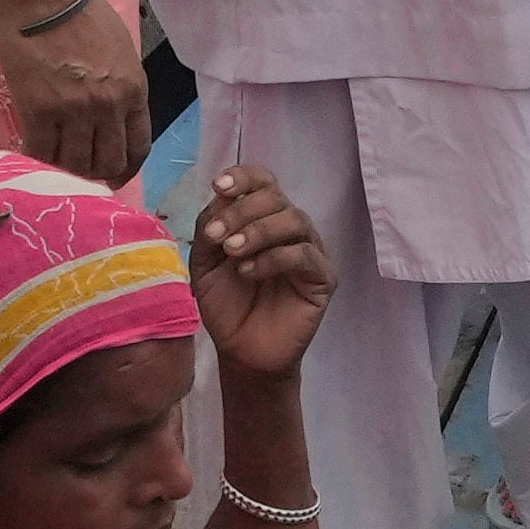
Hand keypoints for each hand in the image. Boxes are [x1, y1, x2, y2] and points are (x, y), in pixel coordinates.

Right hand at [0, 0, 147, 182]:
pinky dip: (37, 160)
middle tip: (79, 169)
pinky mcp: (39, 111)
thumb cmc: (82, 13)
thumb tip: (113, 115)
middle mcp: (109, 107)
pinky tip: (31, 155)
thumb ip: (122, 86)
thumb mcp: (121, 51)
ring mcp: (74, 112)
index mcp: (134, 90)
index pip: (139, 147)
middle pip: (108, 162)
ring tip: (54, 162)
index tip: (114, 176)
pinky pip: (41, 153)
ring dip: (65, 169)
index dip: (127, 169)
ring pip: (75, 164)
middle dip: (96, 172)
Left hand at [182, 162, 331, 377]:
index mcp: (262, 219)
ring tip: (233, 253)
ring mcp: (310, 251)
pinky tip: (249, 273)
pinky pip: (305, 254)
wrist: (242, 351)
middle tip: (218, 236)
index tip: (219, 186)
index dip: (244, 177)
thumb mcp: (205, 262)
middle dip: (242, 210)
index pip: (262, 182)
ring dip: (258, 231)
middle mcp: (289, 229)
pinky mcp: (323, 277)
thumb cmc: (226, 304)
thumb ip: (210, 229)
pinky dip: (274, 258)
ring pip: (294, 220)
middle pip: (276, 197)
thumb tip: (220, 199)